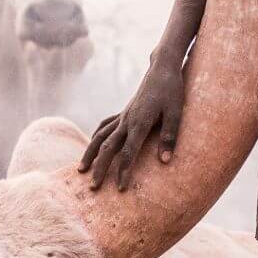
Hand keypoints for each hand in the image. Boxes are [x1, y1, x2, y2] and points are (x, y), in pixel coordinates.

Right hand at [78, 57, 186, 191]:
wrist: (162, 68)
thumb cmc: (172, 90)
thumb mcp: (177, 113)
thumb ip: (169, 137)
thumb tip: (164, 161)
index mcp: (140, 122)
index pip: (128, 152)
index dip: (123, 171)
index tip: (120, 189)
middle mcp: (127, 120)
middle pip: (108, 148)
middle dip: (100, 169)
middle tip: (93, 188)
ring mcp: (123, 116)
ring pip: (100, 137)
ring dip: (89, 154)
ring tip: (80, 170)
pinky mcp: (123, 112)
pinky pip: (104, 126)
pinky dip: (96, 137)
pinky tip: (92, 146)